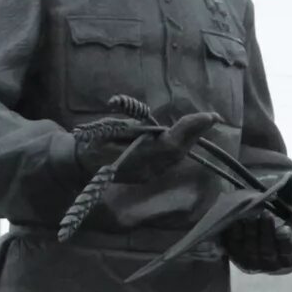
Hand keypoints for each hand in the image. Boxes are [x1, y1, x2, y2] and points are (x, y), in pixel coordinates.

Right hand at [83, 100, 218, 197]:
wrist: (78, 164)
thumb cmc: (91, 141)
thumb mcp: (111, 128)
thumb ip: (136, 129)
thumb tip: (161, 130)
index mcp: (136, 157)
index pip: (170, 144)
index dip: (190, 130)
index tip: (207, 116)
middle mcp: (146, 169)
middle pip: (178, 152)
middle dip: (196, 132)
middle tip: (212, 117)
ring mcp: (147, 174)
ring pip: (177, 157)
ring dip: (192, 139)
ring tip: (206, 122)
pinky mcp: (148, 174)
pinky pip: (170, 160)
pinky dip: (182, 145)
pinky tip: (190, 134)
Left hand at [225, 207, 291, 276]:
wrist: (271, 253)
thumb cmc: (288, 238)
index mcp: (289, 258)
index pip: (287, 250)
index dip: (285, 240)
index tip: (282, 230)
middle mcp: (271, 264)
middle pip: (267, 250)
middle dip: (266, 231)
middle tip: (266, 214)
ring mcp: (253, 264)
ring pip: (250, 249)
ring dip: (250, 232)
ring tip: (251, 216)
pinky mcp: (238, 259)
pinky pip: (235, 247)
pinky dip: (235, 234)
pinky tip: (237, 221)